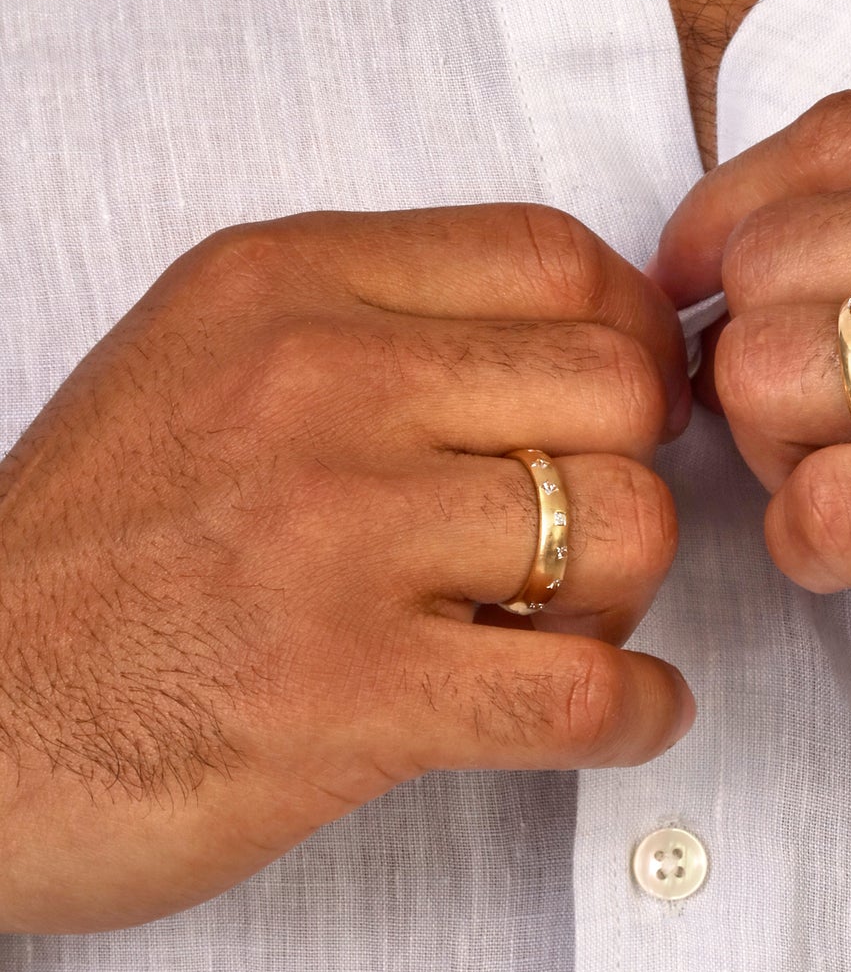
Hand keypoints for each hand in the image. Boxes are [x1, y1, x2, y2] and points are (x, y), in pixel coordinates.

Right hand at [0, 205, 693, 932]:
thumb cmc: (91, 552)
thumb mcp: (202, 359)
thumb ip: (372, 329)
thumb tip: (575, 349)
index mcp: (284, 284)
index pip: (552, 255)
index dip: (629, 335)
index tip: (628, 400)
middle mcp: (317, 386)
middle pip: (615, 389)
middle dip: (626, 467)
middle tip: (576, 529)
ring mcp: (335, 537)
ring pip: (622, 529)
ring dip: (617, 595)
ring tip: (550, 628)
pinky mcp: (350, 691)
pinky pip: (590, 691)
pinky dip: (638, 713)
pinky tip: (617, 716)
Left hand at [653, 74, 850, 783]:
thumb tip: (753, 246)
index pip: (822, 139)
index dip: (720, 225)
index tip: (700, 296)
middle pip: (771, 259)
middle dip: (748, 358)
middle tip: (811, 428)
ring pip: (773, 376)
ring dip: (779, 456)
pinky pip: (828, 511)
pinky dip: (814, 548)